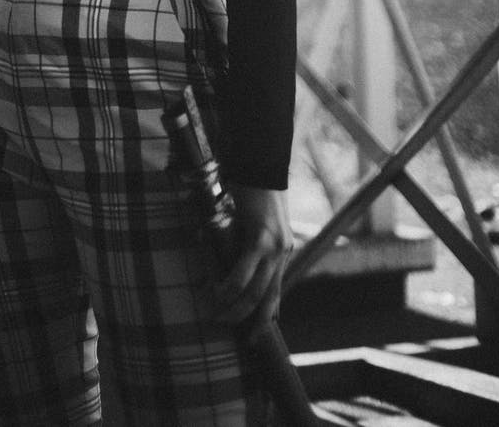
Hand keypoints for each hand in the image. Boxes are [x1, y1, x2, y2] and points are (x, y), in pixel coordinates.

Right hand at [211, 186, 292, 339]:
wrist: (258, 164)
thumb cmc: (250, 190)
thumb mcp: (249, 223)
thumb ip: (242, 243)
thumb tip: (223, 261)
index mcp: (281, 250)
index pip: (276, 291)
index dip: (267, 315)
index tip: (256, 334)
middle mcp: (282, 252)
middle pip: (268, 298)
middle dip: (250, 320)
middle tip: (232, 332)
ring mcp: (274, 246)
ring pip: (256, 290)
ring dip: (235, 307)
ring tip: (216, 316)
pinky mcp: (260, 238)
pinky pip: (243, 271)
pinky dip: (229, 286)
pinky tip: (217, 294)